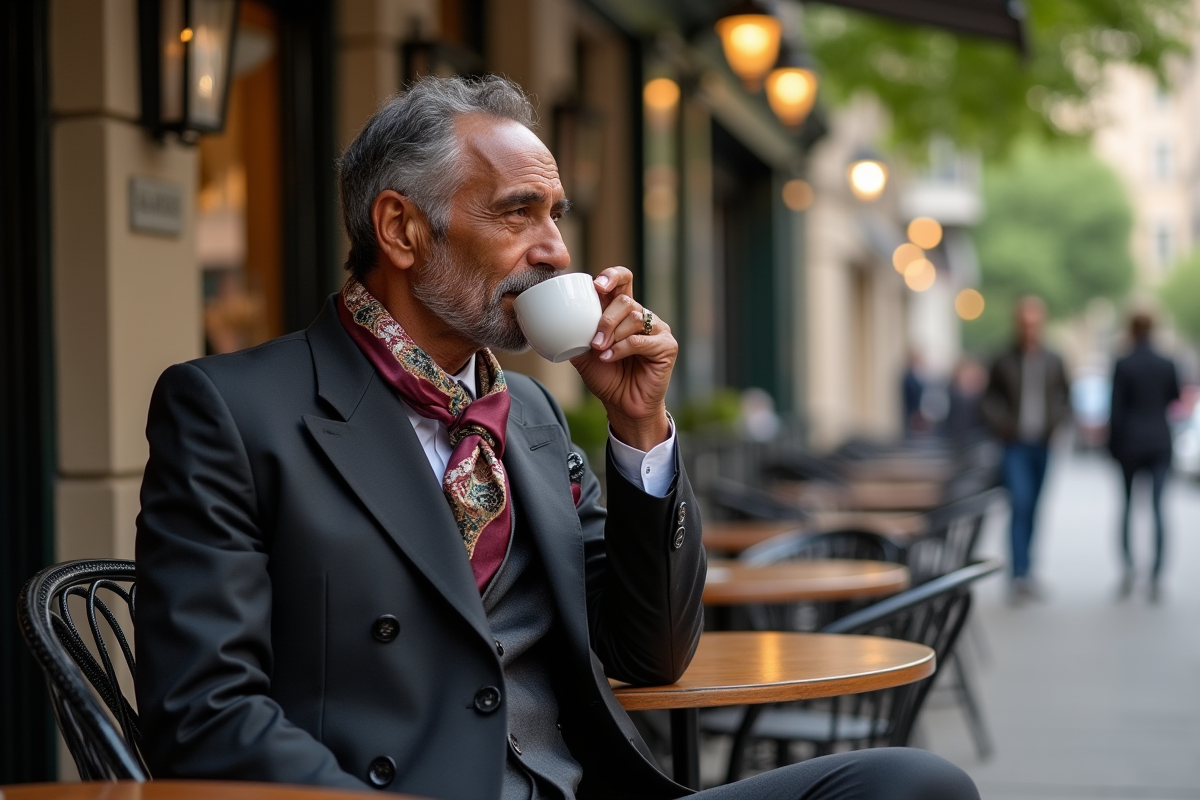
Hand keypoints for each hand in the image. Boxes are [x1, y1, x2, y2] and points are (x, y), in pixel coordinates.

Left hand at [570, 267, 676, 450]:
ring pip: (635, 317)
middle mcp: (642, 317)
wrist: (622, 405)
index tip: (596, 286)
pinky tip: (609, 357)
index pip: (623, 281)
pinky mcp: (667, 346)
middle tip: (594, 341)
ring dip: (613, 334)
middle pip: (626, 300)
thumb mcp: (583, 354)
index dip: (612, 276)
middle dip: (606, 319)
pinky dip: (622, 349)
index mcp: (623, 313)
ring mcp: (657, 330)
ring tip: (601, 351)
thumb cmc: (606, 378)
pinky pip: (642, 340)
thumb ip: (575, 334)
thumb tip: (553, 321)